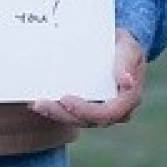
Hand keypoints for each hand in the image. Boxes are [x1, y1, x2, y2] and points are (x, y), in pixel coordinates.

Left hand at [29, 29, 146, 128]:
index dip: (87, 110)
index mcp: (128, 99)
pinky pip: (70, 114)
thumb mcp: (130, 48)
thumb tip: (127, 81)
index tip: (66, 99)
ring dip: (55, 114)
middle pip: (87, 120)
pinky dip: (54, 109)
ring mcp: (99, 111)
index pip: (109, 113)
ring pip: (76, 120)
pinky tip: (37, 102)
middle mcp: (115, 111)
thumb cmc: (125, 46)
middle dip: (63, 114)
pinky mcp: (86, 108)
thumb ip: (127, 63)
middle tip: (42, 104)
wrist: (118, 46)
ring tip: (37, 104)